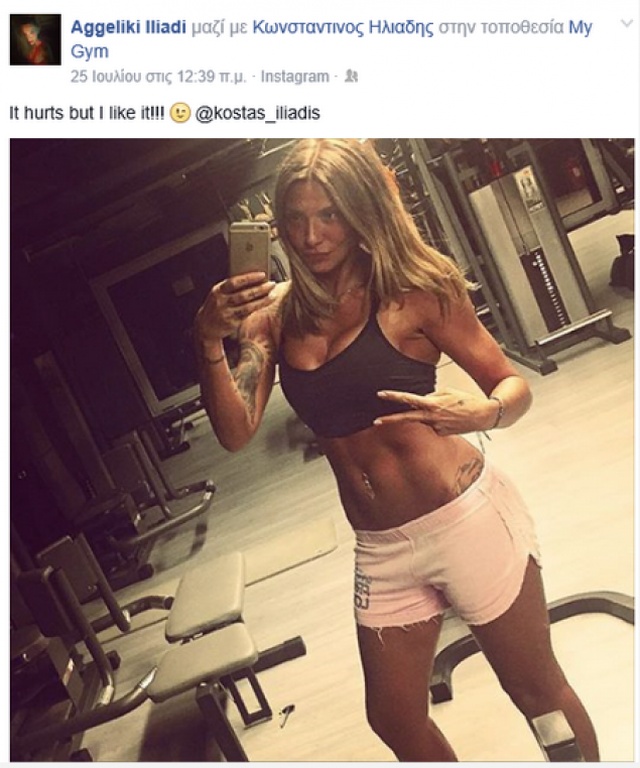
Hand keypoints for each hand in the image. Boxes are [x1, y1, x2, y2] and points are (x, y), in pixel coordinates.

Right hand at [195, 272, 275, 342]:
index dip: (249, 278)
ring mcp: (227, 313)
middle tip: (271, 284)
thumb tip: (252, 279)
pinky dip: (258, 307)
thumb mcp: (218, 294)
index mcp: (217, 290)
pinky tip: (266, 302)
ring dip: (262, 299)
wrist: (205, 327)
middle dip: (259, 288)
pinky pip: (248, 314)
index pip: (234, 282)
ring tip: (273, 294)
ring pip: (248, 305)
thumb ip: (231, 287)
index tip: (262, 275)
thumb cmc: (215, 307)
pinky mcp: (232, 323)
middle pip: (243, 294)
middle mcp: (221, 302)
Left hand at [374, 387, 495, 435]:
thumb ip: (431, 397)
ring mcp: (436, 428)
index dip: (394, 396)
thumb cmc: (467, 400)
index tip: (381, 394)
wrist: (484, 416)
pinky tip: (452, 417)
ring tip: (450, 408)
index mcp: (433, 404)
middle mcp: (432, 418)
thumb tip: (421, 402)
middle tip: (375, 421)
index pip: (408, 399)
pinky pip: (434, 424)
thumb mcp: (447, 392)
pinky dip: (439, 419)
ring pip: (425, 419)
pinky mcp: (441, 434)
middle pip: (407, 418)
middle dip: (390, 420)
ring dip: (429, 413)